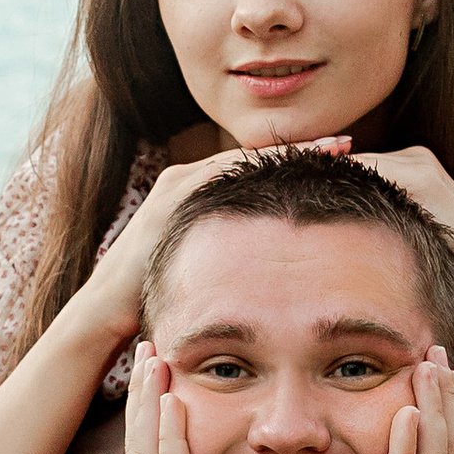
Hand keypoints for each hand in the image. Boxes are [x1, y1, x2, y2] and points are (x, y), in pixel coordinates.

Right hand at [74, 135, 354, 347]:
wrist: (106, 310)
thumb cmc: (155, 294)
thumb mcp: (203, 264)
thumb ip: (231, 250)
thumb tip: (274, 260)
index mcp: (192, 189)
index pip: (252, 167)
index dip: (296, 160)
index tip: (341, 157)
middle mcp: (182, 179)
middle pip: (251, 155)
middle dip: (300, 147)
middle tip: (348, 142)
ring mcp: (174, 186)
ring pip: (240, 160)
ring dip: (288, 153)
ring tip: (333, 149)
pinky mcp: (168, 201)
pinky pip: (220, 178)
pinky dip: (258, 171)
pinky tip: (293, 170)